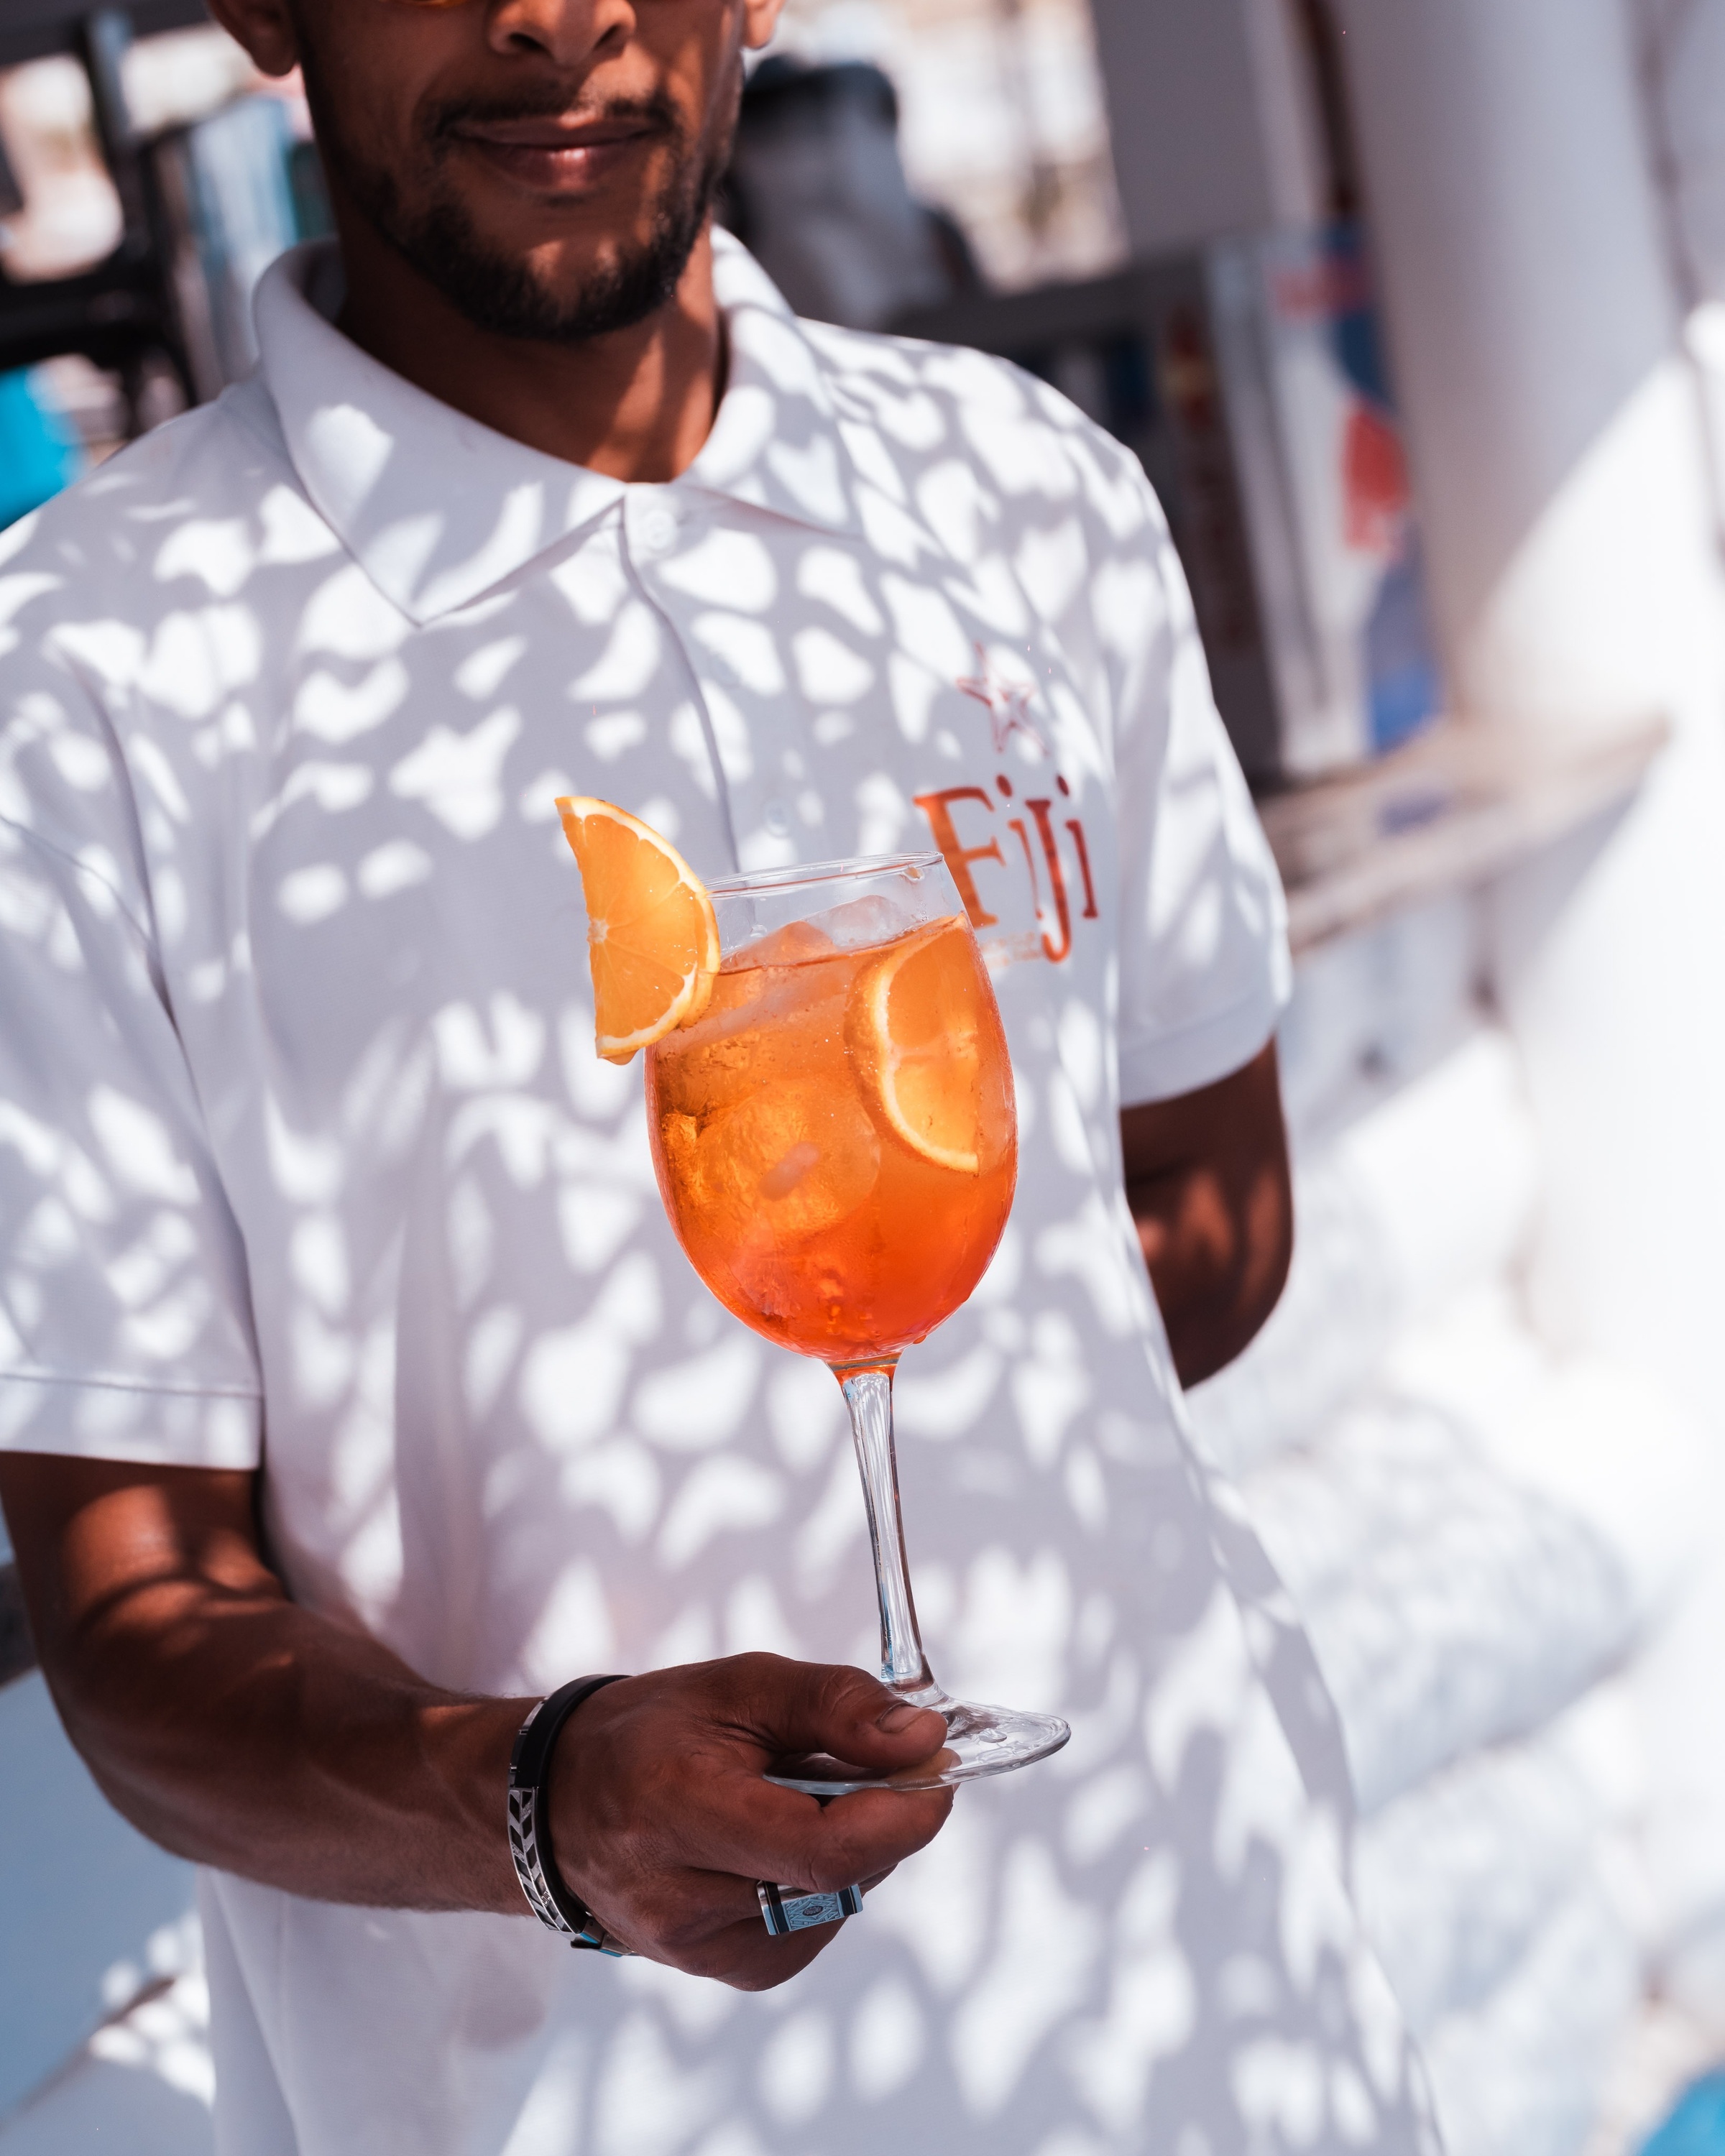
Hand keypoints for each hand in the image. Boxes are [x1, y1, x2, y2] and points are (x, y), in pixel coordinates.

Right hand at [547, 1655, 952, 1987]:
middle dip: (881, 1815)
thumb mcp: (739, 1686)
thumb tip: (923, 1740)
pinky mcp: (719, 1971)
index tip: (936, 1764)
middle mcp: (682, 1900)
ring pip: (834, 1905)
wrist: (562, 1800)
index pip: (822, 1850)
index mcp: (679, 1811)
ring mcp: (698, 1949)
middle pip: (836, 1878)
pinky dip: (821, 1881)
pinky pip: (811, 1928)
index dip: (901, 1814)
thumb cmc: (650, 1731)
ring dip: (849, 1847)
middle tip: (875, 1759)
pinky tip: (782, 1840)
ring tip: (800, 1795)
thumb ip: (836, 1706)